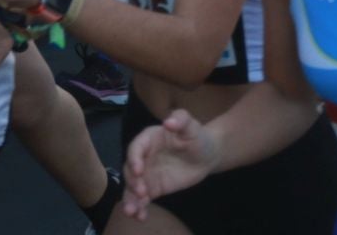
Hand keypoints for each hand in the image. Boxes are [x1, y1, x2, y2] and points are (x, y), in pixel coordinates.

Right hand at [123, 107, 219, 222]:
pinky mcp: (152, 188)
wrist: (207, 155)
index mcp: (149, 139)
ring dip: (129, 200)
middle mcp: (143, 157)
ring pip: (132, 188)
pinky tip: (141, 217)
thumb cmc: (198, 137)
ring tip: (132, 211)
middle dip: (133, 182)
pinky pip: (142, 199)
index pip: (136, 148)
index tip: (139, 170)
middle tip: (142, 192)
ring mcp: (146, 174)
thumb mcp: (192, 126)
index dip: (134, 158)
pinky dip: (139, 208)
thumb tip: (169, 121)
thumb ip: (181, 120)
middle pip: (130, 170)